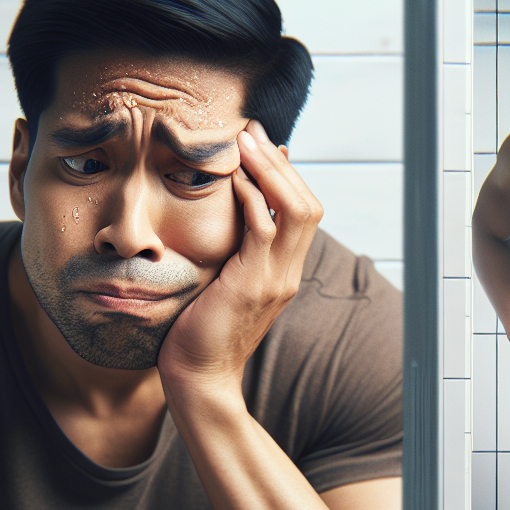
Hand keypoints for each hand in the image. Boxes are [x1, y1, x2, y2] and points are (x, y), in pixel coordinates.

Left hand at [158, 120, 322, 389]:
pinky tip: (231, 178)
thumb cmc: (200, 331)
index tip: (259, 145)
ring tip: (245, 142)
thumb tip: (222, 218)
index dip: (286, 176)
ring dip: (270, 170)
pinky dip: (251, 197)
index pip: (303, 212)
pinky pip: (262, 229)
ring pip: (295, 211)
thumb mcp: (223, 282)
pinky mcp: (254, 284)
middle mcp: (288, 273)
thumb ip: (232, 252)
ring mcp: (276, 279)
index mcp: (284, 271)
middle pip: (309, 205)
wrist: (201, 377)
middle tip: (252, 131)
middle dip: (281, 164)